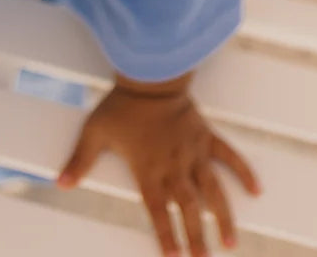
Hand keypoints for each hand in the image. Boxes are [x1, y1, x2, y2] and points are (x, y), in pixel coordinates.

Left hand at [57, 85, 260, 256]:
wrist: (149, 75)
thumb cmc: (119, 105)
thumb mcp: (94, 132)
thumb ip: (79, 160)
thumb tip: (60, 183)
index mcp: (149, 169)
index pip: (157, 210)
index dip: (165, 235)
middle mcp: (175, 166)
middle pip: (187, 208)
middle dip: (196, 237)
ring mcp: (194, 152)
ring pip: (213, 191)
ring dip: (222, 217)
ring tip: (230, 243)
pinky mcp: (207, 136)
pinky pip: (230, 156)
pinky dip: (244, 172)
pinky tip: (256, 191)